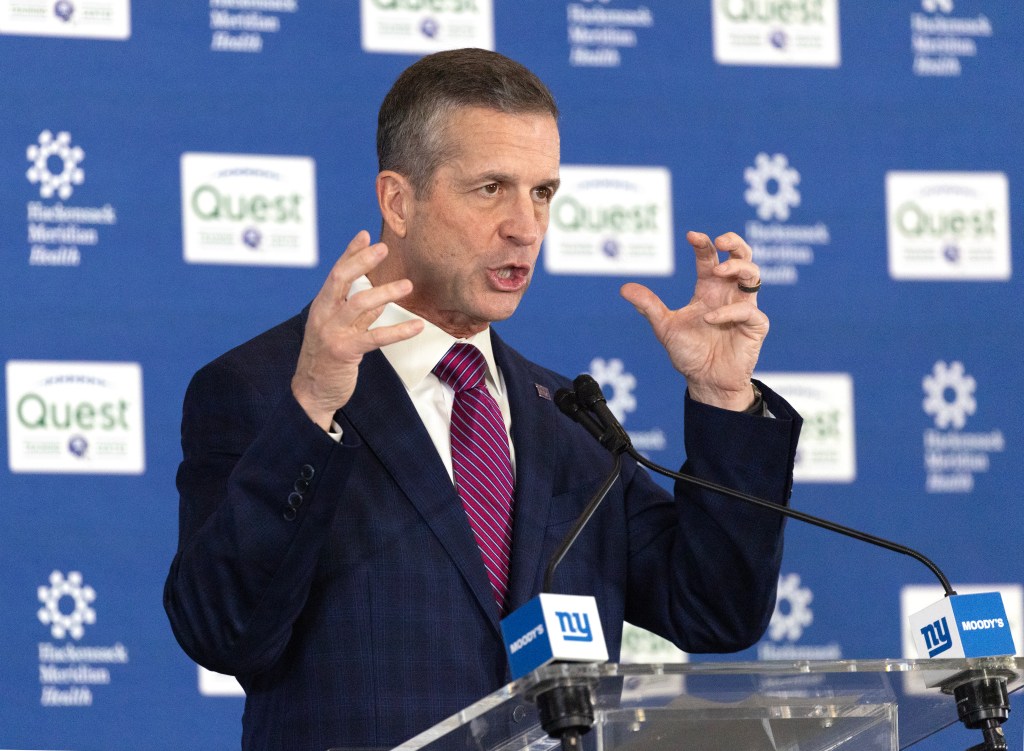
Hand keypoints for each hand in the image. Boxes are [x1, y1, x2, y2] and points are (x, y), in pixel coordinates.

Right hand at [291, 231, 423, 429]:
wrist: (311, 392)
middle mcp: (324, 315)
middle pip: (341, 280)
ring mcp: (332, 332)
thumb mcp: (340, 331)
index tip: (365, 235)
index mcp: (322, 306)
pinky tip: (416, 326)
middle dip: (362, 261)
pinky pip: (374, 337)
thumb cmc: (326, 359)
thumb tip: (379, 299)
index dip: (351, 253)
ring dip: (385, 292)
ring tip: (407, 285)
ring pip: (359, 304)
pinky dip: (398, 331)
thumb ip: (358, 315)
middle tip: (384, 248)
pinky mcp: (344, 352)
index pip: (336, 273)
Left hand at [620, 231, 767, 410]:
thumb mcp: (665, 327)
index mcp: (708, 289)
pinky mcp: (754, 326)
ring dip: (738, 267)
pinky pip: (748, 311)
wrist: (705, 381)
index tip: (691, 235)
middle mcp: (728, 294)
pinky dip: (730, 311)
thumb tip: (624, 288)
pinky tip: (711, 318)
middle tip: (720, 241)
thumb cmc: (689, 354)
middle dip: (735, 244)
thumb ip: (649, 306)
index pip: (709, 258)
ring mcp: (743, 308)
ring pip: (754, 275)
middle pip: (742, 257)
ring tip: (718, 271)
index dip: (703, 244)